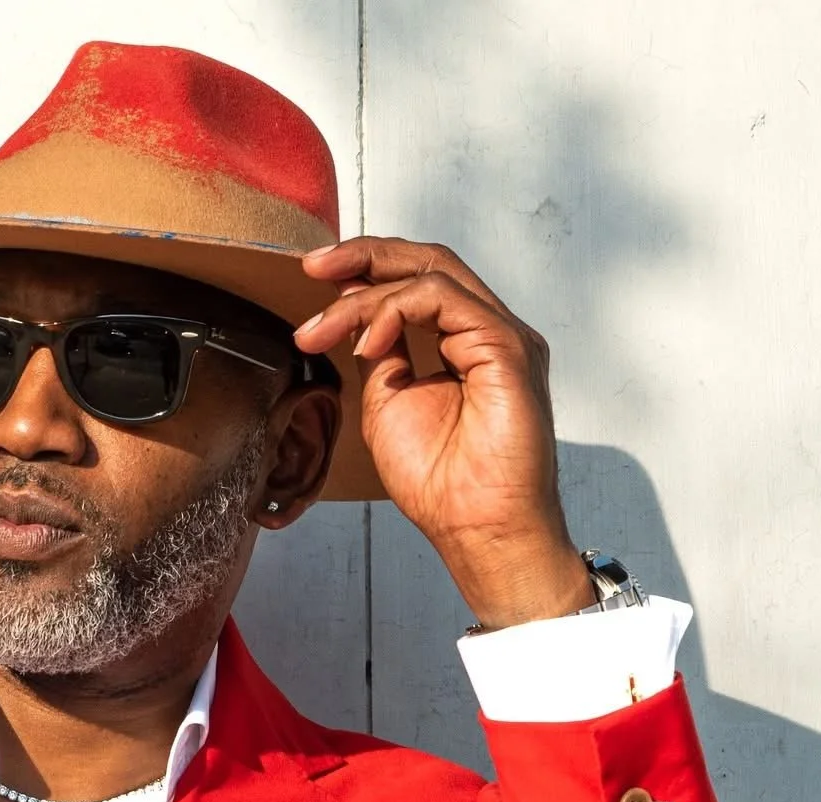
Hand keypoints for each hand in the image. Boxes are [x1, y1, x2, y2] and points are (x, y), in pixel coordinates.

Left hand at [292, 236, 593, 628]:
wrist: (476, 526)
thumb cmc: (441, 482)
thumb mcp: (389, 403)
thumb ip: (382, 357)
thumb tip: (358, 320)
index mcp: (463, 343)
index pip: (416, 282)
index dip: (366, 270)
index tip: (314, 277)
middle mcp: (486, 332)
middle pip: (428, 262)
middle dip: (365, 255)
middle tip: (313, 266)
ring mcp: (500, 336)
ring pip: (430, 276)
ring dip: (367, 295)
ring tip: (323, 330)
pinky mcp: (507, 346)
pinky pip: (444, 300)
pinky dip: (396, 310)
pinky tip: (367, 343)